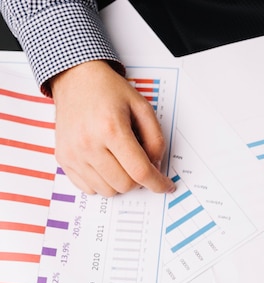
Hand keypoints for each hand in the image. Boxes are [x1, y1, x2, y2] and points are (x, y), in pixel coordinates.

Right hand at [50, 60, 175, 195]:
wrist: (75, 77)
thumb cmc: (108, 90)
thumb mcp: (142, 107)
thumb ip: (156, 140)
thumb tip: (156, 167)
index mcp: (110, 128)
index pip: (140, 171)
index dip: (158, 183)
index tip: (166, 186)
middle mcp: (88, 143)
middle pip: (125, 185)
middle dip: (138, 179)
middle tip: (138, 162)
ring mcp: (73, 153)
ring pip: (108, 191)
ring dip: (120, 182)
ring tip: (119, 160)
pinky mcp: (63, 158)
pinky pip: (89, 189)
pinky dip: (102, 183)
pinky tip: (105, 165)